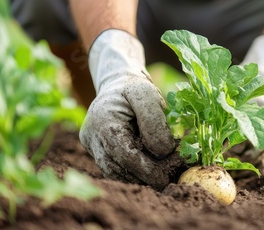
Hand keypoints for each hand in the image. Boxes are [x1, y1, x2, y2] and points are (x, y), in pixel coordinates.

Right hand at [80, 30, 178, 189]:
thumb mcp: (148, 94)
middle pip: (119, 168)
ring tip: (165, 172)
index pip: (124, 154)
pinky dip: (135, 174)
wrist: (118, 86)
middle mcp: (92, 137)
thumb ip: (155, 121)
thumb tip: (163, 152)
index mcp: (102, 121)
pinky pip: (116, 171)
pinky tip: (152, 170)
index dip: (147, 168)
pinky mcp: (97, 153)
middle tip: (171, 176)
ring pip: (117, 174)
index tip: (169, 174)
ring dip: (142, 177)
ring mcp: (92, 147)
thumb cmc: (135, 89)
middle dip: (148, 175)